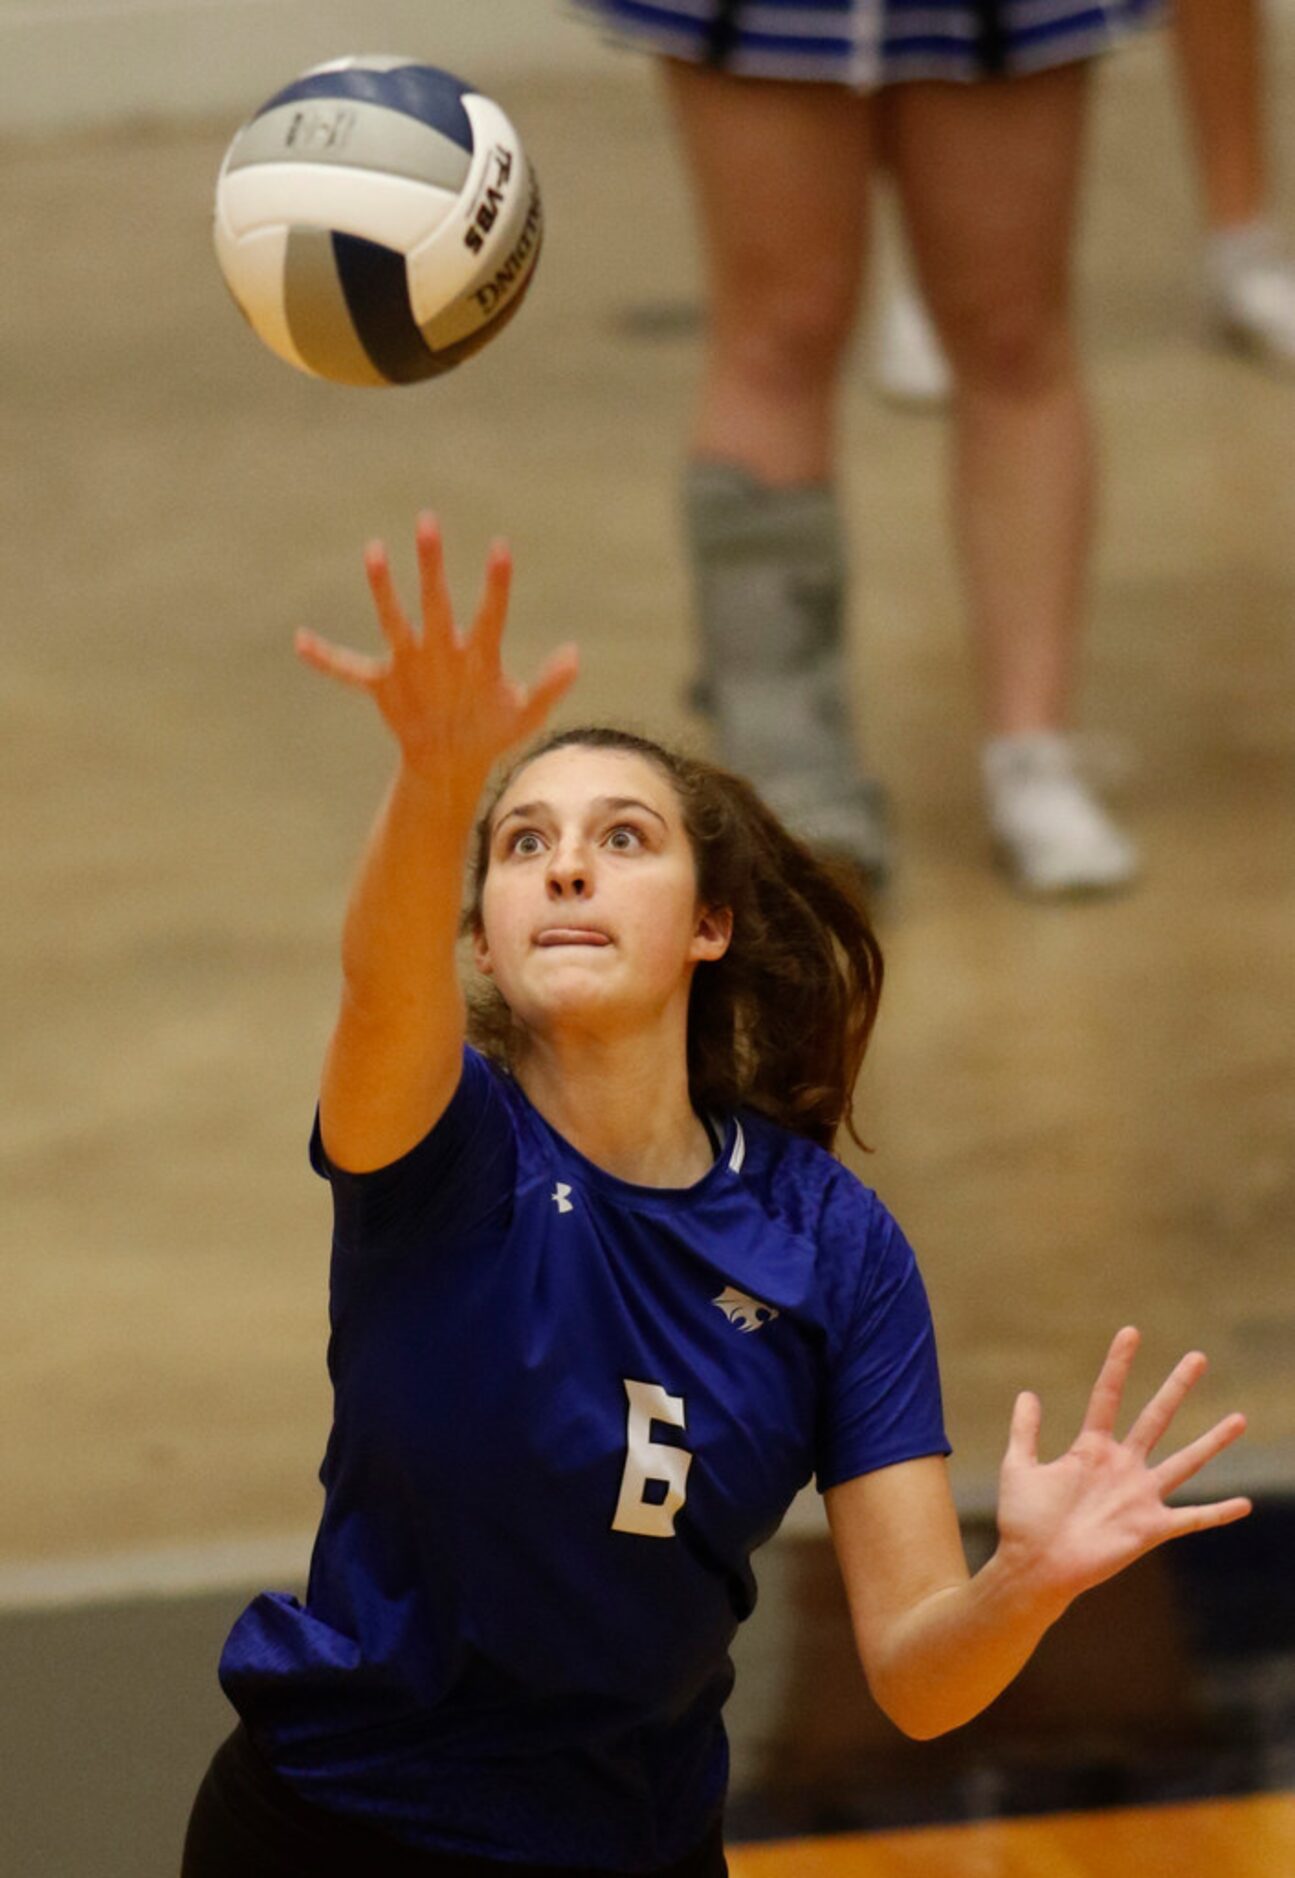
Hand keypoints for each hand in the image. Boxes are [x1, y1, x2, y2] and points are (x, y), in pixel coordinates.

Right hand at [294, 512, 578, 793]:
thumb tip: (574, 655)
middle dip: (432, 564)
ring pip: (394, 618)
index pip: (490, 613)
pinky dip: (325, 658)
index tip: (500, 548)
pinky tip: (300, 641)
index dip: (495, 584)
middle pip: (437, 600)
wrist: (451, 761)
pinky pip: (348, 668)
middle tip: (428, 521)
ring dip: (384, 588)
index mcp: (479, 653)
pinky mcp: (383, 682)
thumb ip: (550, 687)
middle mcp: (442, 647)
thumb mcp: (525, 717)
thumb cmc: (491, 733)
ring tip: (374, 551)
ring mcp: (410, 661)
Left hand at [995, 1327, 1249, 1609]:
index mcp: (1090, 1450)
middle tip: (1198, 1357)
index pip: (1108, 1397)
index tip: (1131, 1331)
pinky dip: (1216, 1512)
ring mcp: (1138, 1496)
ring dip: (1211, 1442)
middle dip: (1175, 1388)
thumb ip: (1024, 1432)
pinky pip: (1191, 1518)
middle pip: (1154, 1418)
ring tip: (1239, 1418)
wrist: (1033, 1568)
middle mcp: (1121, 1468)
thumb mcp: (1018, 1468)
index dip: (1118, 1365)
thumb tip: (1028, 1393)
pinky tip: (1244, 1504)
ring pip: (1183, 1462)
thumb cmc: (1023, 1522)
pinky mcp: (1149, 1528)